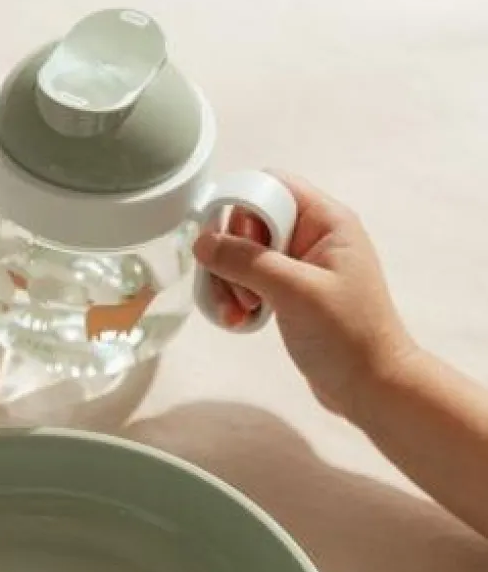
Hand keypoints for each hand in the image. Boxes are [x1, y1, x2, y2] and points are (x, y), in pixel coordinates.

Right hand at [193, 172, 417, 419]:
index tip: (222, 245)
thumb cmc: (346, 334)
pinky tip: (240, 323)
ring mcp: (298, 266)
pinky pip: (247, 282)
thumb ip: (247, 261)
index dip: (239, 207)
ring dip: (229, 284)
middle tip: (240, 294)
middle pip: (248, 223)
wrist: (370, 385)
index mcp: (326, 221)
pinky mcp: (287, 293)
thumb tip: (201, 241)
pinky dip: (236, 300)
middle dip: (230, 257)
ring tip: (237, 315)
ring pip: (242, 256)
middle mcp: (311, 236)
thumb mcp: (295, 291)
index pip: (271, 185)